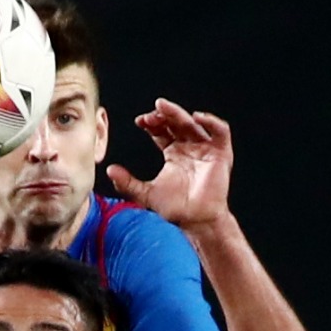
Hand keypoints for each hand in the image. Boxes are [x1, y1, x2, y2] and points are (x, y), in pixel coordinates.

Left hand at [105, 98, 233, 229]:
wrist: (195, 221)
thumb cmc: (174, 210)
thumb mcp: (145, 194)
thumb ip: (127, 183)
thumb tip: (109, 169)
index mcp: (173, 154)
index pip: (162, 131)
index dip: (152, 124)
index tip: (139, 121)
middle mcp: (189, 148)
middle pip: (176, 123)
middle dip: (164, 115)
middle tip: (152, 112)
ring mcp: (206, 149)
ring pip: (193, 124)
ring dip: (180, 114)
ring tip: (165, 109)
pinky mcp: (221, 154)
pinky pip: (220, 132)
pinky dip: (211, 122)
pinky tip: (197, 118)